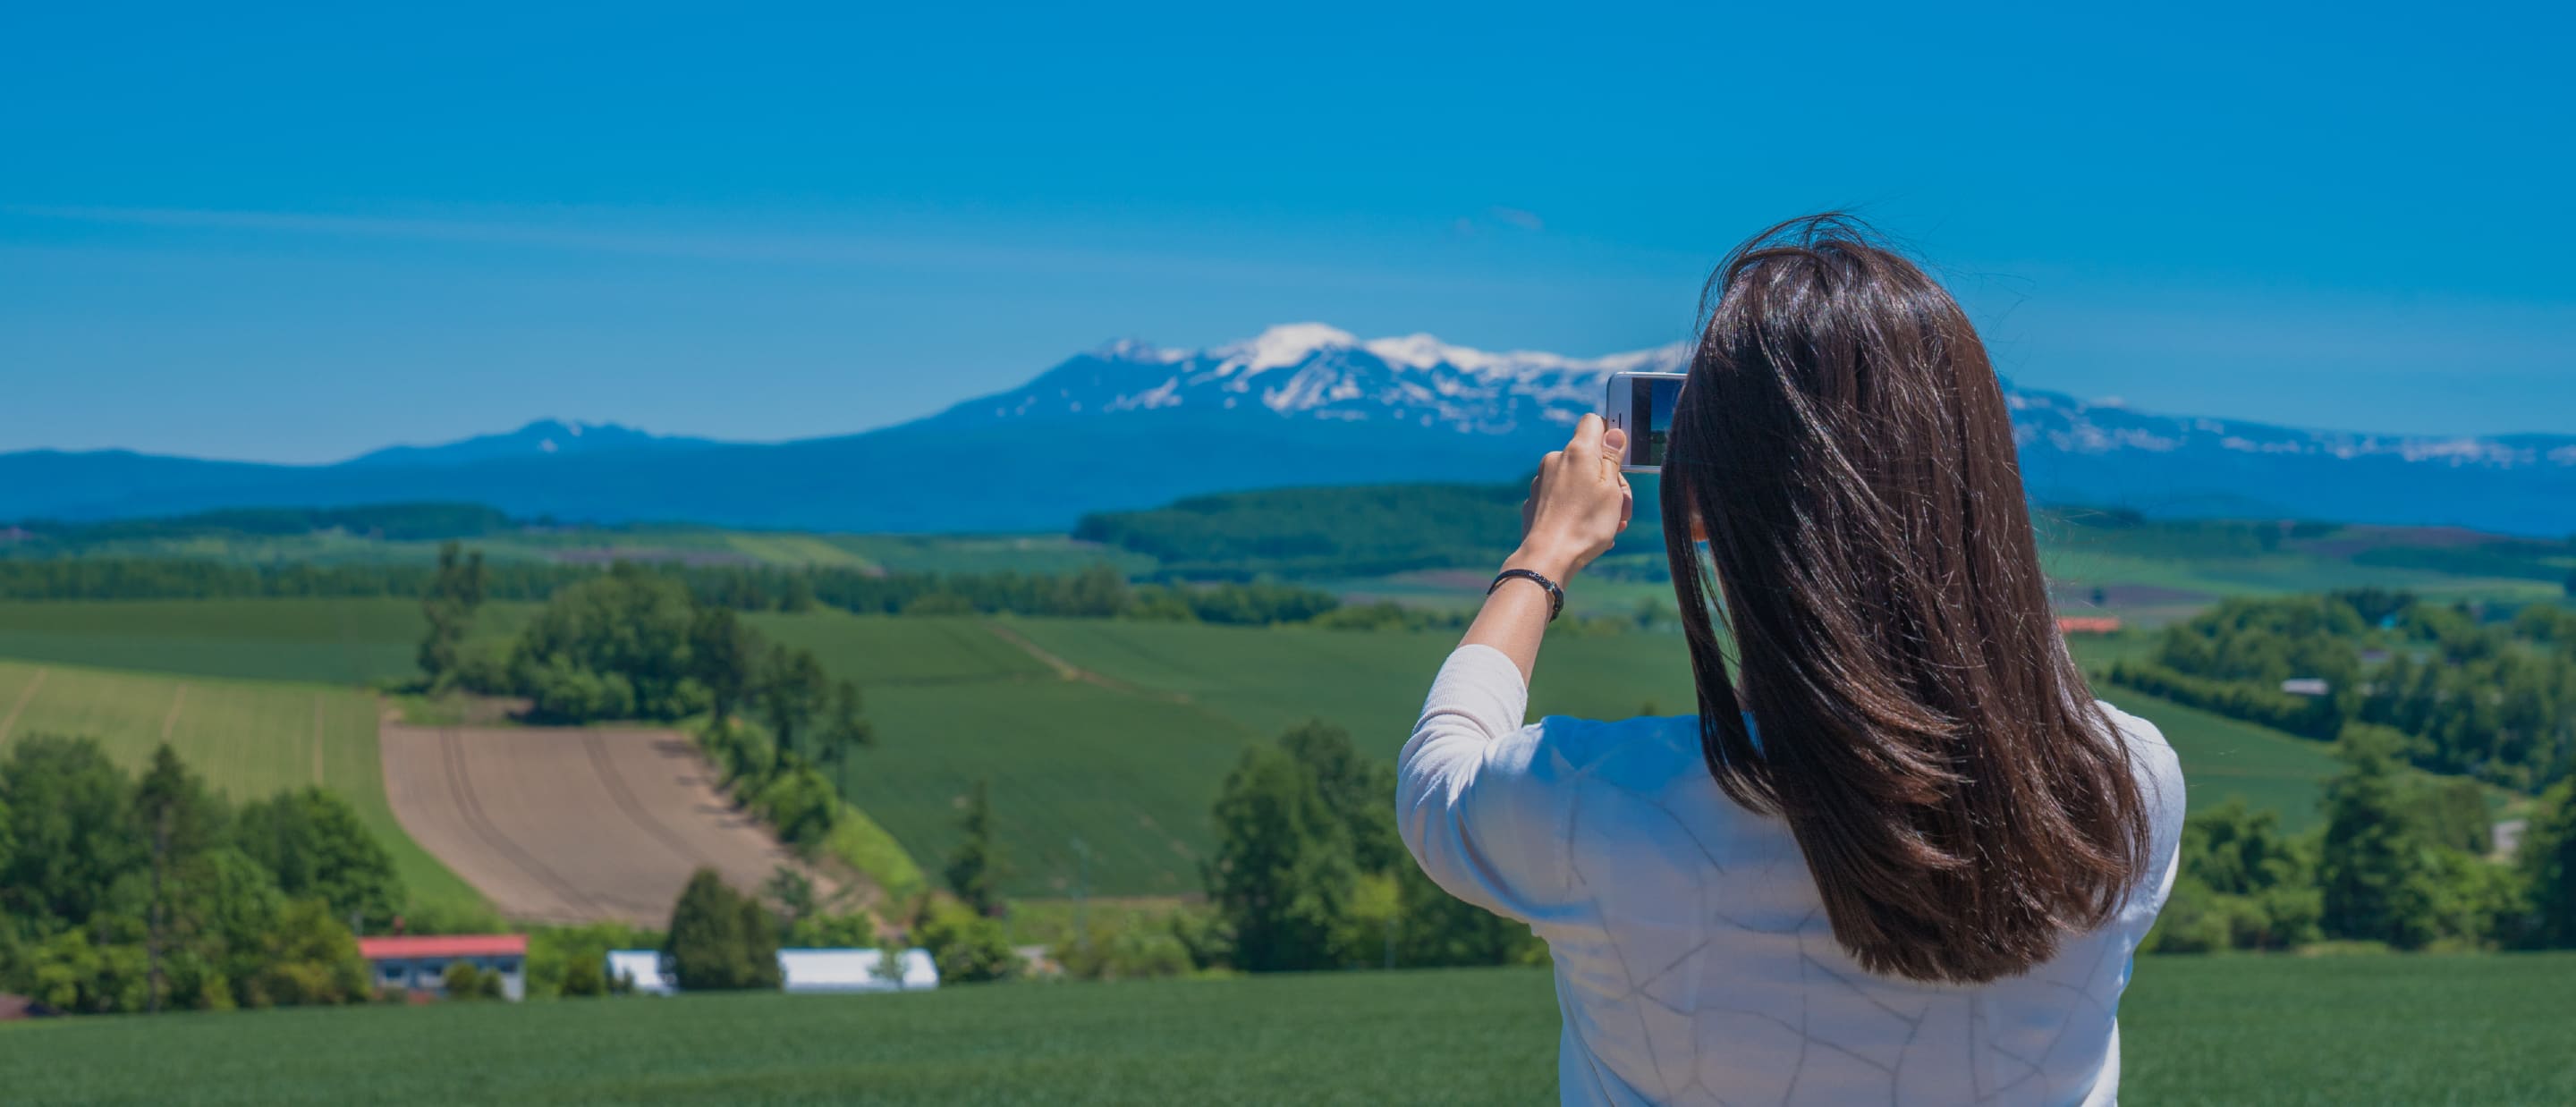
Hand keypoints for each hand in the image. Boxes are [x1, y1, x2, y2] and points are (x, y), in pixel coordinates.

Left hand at [1512, 414, 1632, 580]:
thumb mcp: (1611, 490)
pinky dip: (1578, 510)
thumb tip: (1614, 433)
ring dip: (1597, 499)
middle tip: (1623, 507)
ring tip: (1611, 525)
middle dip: (1609, 479)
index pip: (1594, 422)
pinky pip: (1563, 499)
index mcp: (1577, 452)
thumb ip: (1612, 458)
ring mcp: (1542, 481)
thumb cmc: (1585, 525)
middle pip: (1588, 458)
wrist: (1547, 558)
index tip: (1619, 458)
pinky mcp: (1536, 501)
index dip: (1609, 435)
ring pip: (1577, 482)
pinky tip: (1589, 533)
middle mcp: (1555, 460)